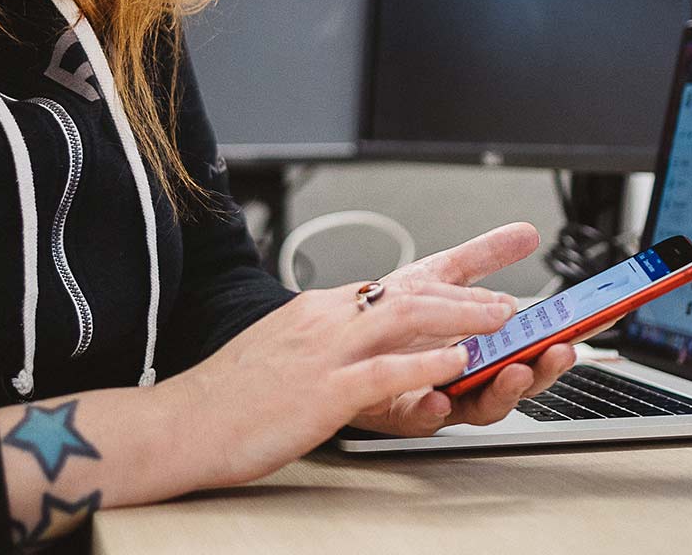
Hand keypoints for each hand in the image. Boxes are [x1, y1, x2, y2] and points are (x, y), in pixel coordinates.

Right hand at [161, 273, 517, 487]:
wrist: (182, 422)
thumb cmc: (231, 397)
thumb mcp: (284, 349)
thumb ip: (326, 339)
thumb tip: (363, 339)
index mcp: (319, 310)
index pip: (394, 283)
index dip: (447, 275)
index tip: (485, 270)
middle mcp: (326, 320)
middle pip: (411, 292)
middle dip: (468, 294)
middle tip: (509, 302)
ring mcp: (324, 352)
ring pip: (407, 318)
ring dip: (462, 318)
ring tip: (501, 323)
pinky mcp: (321, 391)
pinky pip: (384, 371)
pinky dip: (426, 364)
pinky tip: (456, 364)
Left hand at [351, 222, 590, 436]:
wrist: (337, 339)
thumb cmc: (391, 315)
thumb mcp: (440, 274)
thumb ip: (484, 257)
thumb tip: (526, 231)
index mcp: (483, 347)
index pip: (533, 347)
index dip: (563, 337)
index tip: (590, 324)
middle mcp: (467, 375)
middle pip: (518, 381)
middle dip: (543, 369)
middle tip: (558, 352)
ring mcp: (440, 395)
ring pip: (481, 404)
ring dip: (501, 391)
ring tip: (512, 372)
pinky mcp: (402, 412)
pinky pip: (423, 417)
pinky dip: (434, 408)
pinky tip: (439, 394)